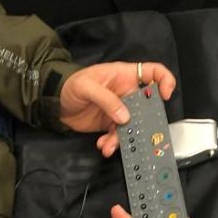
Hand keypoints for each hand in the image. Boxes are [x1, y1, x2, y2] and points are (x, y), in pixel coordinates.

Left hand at [59, 62, 175, 155]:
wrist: (54, 102)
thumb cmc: (70, 85)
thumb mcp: (86, 87)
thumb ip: (106, 100)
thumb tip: (125, 117)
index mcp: (124, 76)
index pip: (153, 72)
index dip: (164, 81)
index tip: (164, 96)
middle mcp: (126, 92)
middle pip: (147, 106)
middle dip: (143, 122)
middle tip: (136, 133)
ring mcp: (120, 109)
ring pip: (132, 125)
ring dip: (123, 138)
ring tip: (109, 146)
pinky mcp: (111, 123)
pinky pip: (118, 135)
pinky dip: (112, 143)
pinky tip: (102, 146)